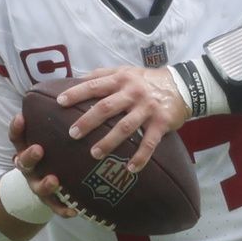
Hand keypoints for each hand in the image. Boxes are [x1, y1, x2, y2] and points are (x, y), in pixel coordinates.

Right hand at [7, 113, 75, 218]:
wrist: (46, 187)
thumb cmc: (52, 153)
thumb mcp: (49, 137)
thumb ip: (57, 121)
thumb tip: (78, 90)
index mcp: (27, 150)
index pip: (17, 137)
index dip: (16, 128)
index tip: (21, 118)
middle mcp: (30, 168)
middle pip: (24, 162)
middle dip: (29, 155)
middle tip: (38, 149)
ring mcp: (37, 185)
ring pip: (38, 187)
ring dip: (45, 184)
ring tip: (54, 180)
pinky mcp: (50, 202)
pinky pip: (56, 207)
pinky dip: (63, 209)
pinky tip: (74, 211)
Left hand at [55, 66, 189, 171]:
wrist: (182, 85)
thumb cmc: (147, 80)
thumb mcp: (126, 71)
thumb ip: (103, 74)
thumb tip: (77, 79)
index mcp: (121, 80)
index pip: (95, 86)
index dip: (77, 93)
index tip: (60, 102)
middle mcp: (133, 93)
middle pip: (106, 108)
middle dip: (88, 121)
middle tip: (72, 134)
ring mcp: (147, 109)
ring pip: (125, 127)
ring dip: (109, 142)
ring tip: (94, 154)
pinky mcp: (161, 123)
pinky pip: (149, 142)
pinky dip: (140, 157)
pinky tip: (130, 169)